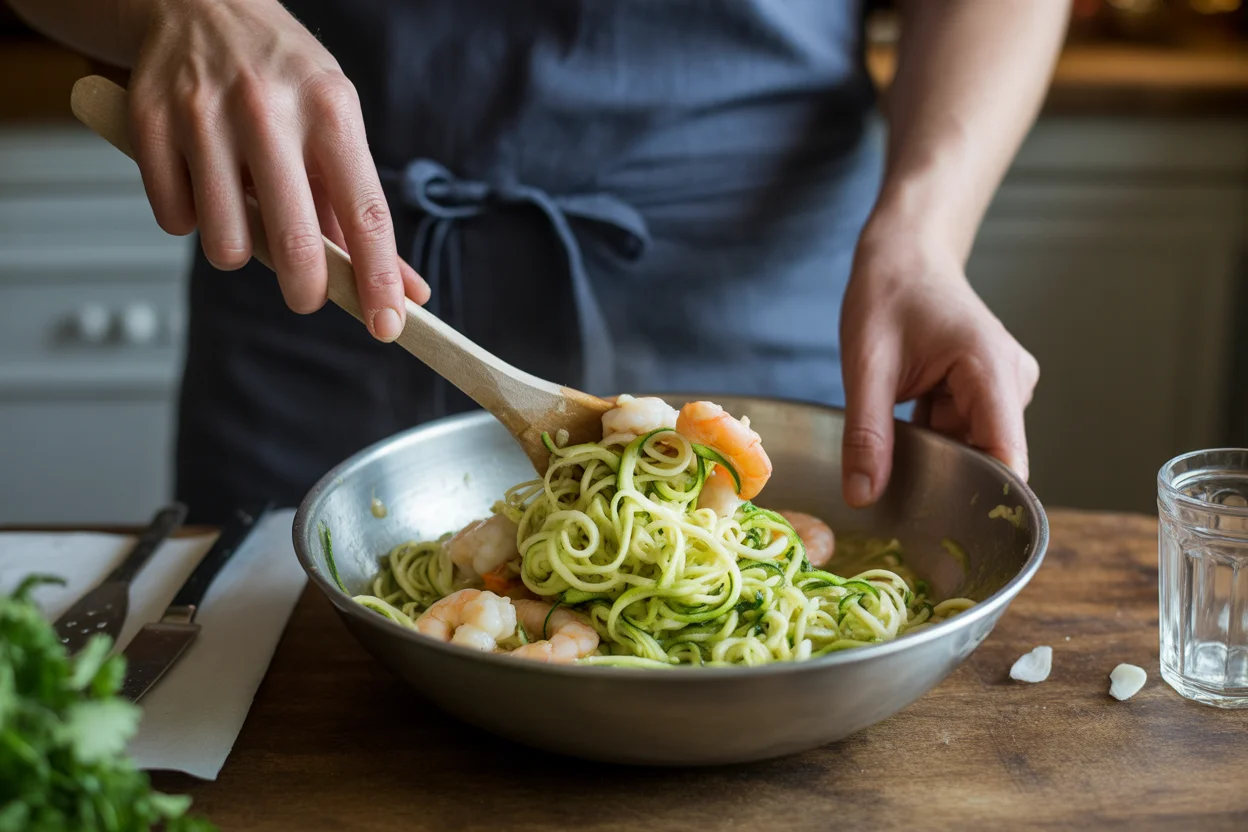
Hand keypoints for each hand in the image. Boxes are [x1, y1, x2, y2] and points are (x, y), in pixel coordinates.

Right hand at [124, 0, 429, 338]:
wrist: (199, 2)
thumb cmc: (283, 79)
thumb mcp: (336, 126)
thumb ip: (362, 214)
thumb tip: (406, 293)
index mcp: (330, 112)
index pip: (365, 214)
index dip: (378, 279)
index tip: (388, 324)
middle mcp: (268, 110)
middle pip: (294, 243)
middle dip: (307, 291)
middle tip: (307, 295)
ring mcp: (204, 115)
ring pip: (226, 244)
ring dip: (238, 248)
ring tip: (242, 211)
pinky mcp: (150, 123)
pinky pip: (174, 219)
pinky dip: (189, 219)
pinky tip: (199, 182)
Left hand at [839, 241, 1038, 507]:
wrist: (905, 254)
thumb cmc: (888, 294)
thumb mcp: (866, 365)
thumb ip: (866, 433)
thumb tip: (862, 496)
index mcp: (992, 370)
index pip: (1008, 456)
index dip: (989, 503)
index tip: (954, 536)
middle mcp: (1011, 383)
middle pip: (989, 460)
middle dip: (947, 481)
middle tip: (896, 499)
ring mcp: (1003, 389)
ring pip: (972, 451)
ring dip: (936, 460)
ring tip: (893, 454)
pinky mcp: (987, 394)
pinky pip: (963, 436)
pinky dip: (933, 443)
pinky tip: (904, 437)